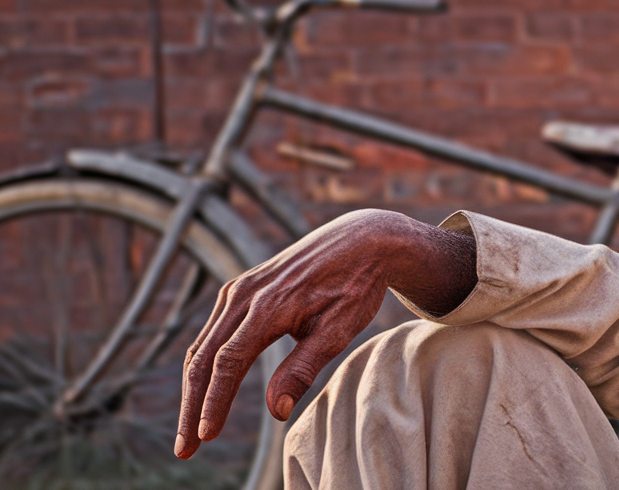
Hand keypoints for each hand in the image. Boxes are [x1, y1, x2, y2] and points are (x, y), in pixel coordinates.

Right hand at [174, 209, 430, 458]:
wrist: (359, 240)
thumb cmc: (355, 286)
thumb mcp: (339, 329)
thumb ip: (304, 368)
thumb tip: (276, 411)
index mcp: (268, 306)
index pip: (228, 362)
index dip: (214, 401)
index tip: (205, 436)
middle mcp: (243, 295)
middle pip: (204, 359)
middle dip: (192, 407)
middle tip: (186, 451)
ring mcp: (236, 291)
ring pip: (202, 347)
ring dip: (193, 391)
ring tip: (192, 432)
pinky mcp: (238, 291)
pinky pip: (212, 334)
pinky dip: (203, 366)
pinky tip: (204, 394)